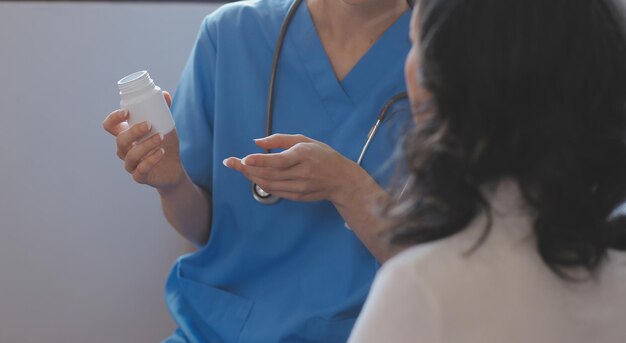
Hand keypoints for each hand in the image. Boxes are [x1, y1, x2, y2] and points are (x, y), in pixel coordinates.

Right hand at [102, 91, 184, 190]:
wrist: (173, 169)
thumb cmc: (164, 144)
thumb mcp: (165, 126)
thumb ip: (163, 111)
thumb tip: (164, 94)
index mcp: (126, 135)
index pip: (109, 126)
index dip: (114, 118)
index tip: (126, 111)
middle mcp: (124, 150)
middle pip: (120, 140)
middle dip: (133, 131)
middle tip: (149, 125)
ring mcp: (131, 164)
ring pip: (131, 155)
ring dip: (145, 145)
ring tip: (161, 137)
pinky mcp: (140, 177)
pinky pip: (140, 171)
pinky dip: (151, 161)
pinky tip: (161, 152)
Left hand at [223, 134, 368, 203]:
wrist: (342, 180)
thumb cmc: (323, 156)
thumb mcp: (305, 140)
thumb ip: (280, 140)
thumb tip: (257, 142)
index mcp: (305, 155)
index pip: (279, 160)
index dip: (260, 160)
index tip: (244, 158)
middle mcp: (302, 173)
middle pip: (269, 173)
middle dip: (247, 168)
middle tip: (230, 162)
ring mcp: (300, 187)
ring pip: (269, 184)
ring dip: (251, 176)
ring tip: (239, 168)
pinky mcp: (297, 196)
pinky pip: (274, 191)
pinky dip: (261, 183)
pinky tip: (254, 176)